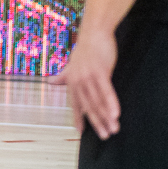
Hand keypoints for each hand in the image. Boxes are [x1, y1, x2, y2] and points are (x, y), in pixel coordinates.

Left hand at [48, 25, 119, 139]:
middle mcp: (77, 81)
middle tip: (105, 136)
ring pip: (97, 101)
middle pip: (88, 106)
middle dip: (97, 122)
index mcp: (72, 81)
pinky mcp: (100, 71)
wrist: (94, 32)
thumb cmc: (86, 49)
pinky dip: (111, 103)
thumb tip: (50, 82)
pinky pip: (106, 90)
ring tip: (114, 129)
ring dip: (106, 117)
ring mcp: (88, 76)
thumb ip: (63, 76)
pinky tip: (116, 114)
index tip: (80, 131)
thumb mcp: (72, 64)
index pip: (76, 103)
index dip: (78, 117)